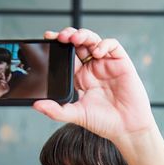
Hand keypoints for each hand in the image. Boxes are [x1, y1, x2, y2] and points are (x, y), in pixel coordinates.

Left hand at [32, 27, 155, 141]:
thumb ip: (56, 111)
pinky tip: (97, 53)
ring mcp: (106, 64)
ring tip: (75, 39)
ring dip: (83, 35)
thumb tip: (36, 105)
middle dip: (68, 36)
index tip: (47, 38)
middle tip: (60, 37)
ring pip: (93, 40)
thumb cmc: (104, 122)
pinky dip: (103, 44)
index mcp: (80, 77)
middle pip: (78, 43)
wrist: (127, 129)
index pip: (66, 55)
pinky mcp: (121, 63)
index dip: (57, 44)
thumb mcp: (76, 115)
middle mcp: (92, 68)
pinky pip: (112, 45)